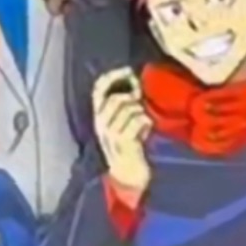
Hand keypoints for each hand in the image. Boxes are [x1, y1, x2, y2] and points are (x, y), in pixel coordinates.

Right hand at [90, 69, 155, 199]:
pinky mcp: (124, 141)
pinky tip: (146, 132)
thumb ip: (124, 107)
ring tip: (143, 123)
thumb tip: (135, 85)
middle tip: (142, 105)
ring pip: (130, 109)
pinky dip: (147, 123)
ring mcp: (111, 133)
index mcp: (98, 117)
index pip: (98, 90)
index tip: (128, 71)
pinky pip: (139, 120)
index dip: (112, 77)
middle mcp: (101, 124)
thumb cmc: (129, 146)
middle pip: (117, 99)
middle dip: (133, 98)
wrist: (128, 174)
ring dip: (142, 113)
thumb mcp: (121, 124)